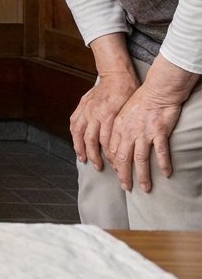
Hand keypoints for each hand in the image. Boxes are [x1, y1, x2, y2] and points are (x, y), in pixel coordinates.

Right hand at [70, 72, 135, 170]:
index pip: (107, 142)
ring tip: (82, 158)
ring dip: (80, 147)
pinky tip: (76, 140)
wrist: (116, 75)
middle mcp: (94, 114)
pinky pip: (74, 122)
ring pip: (78, 133)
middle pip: (90, 140)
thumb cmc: (128, 92)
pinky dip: (74, 134)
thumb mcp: (130, 111)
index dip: (109, 156)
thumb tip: (123, 146)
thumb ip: (123, 127)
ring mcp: (86, 110)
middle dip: (94, 156)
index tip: (114, 167)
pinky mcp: (82, 106)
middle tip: (98, 167)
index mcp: (109, 116)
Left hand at [106, 55, 198, 191]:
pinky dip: (164, 164)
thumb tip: (116, 147)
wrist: (157, 90)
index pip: (112, 151)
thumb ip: (119, 130)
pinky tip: (167, 173)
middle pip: (123, 159)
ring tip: (145, 187)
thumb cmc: (141, 101)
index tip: (118, 173)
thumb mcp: (122, 115)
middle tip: (127, 187)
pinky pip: (161, 152)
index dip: (114, 165)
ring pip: (141, 159)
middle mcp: (128, 132)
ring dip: (143, 175)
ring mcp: (144, 133)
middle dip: (124, 175)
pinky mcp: (159, 132)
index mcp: (118, 128)